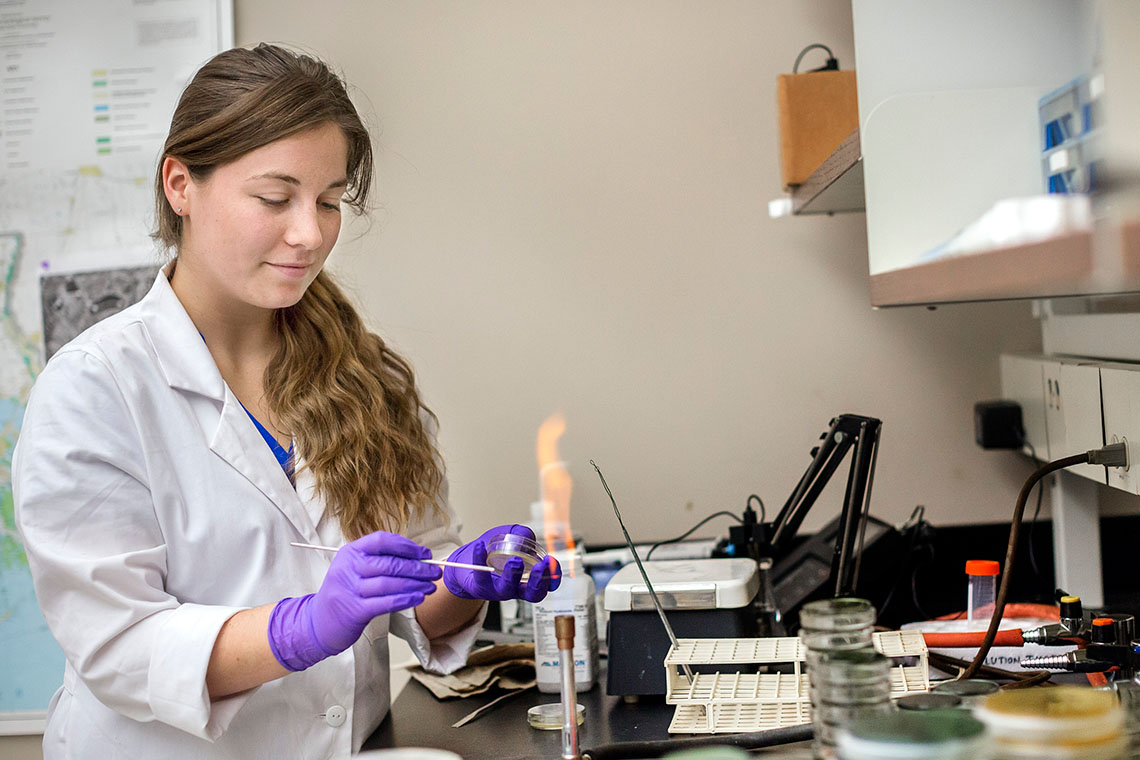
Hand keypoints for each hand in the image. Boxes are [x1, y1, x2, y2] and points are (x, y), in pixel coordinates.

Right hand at [267, 531, 441, 670]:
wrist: (318, 622)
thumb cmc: (345, 593)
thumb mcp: (354, 569)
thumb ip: (379, 560)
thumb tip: (417, 558)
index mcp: (350, 552)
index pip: (381, 540)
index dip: (407, 546)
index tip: (425, 554)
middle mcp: (348, 568)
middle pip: (389, 563)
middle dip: (417, 568)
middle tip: (434, 572)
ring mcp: (350, 589)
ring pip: (390, 583)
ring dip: (415, 584)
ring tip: (430, 586)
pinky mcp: (354, 610)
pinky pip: (386, 602)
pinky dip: (405, 599)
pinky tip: (418, 598)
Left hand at [443, 524, 560, 602]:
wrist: (466, 563)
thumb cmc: (492, 553)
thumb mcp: (510, 538)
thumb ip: (521, 534)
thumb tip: (528, 536)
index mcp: (526, 580)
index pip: (545, 585)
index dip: (552, 577)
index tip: (552, 563)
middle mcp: (515, 588)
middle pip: (532, 594)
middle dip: (539, 581)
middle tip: (540, 566)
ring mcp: (497, 590)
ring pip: (507, 589)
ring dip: (513, 575)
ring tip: (515, 560)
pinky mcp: (479, 587)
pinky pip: (480, 576)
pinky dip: (480, 559)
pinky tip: (481, 546)